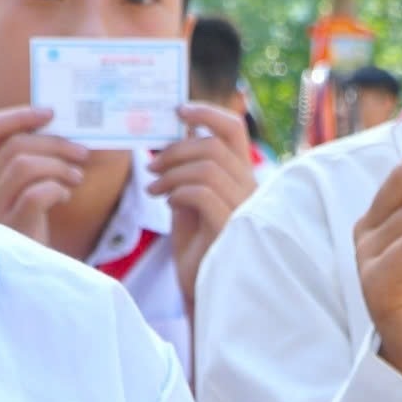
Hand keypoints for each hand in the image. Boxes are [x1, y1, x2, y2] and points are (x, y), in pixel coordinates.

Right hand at [0, 105, 91, 246]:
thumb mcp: (15, 189)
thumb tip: (56, 125)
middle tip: (81, 152)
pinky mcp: (8, 228)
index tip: (50, 113)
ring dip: (59, 166)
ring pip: (24, 165)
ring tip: (75, 177)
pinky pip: (35, 194)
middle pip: (14, 145)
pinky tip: (64, 197)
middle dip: (54, 143)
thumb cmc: (23, 225)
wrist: (22, 273)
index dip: (20, 115)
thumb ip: (23, 159)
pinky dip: (57, 189)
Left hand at [150, 103, 259, 312]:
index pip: (233, 129)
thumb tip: (174, 139)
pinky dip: (178, 192)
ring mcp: (244, 208)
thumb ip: (188, 172)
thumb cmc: (197, 247)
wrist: (203, 290)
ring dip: (171, 173)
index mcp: (242, 176)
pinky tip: (166, 204)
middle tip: (151, 166)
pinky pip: (203, 193)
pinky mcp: (231, 228)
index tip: (178, 111)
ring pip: (208, 167)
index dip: (206, 113)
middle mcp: (250, 188)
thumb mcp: (188, 202)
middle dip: (176, 149)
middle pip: (215, 145)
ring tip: (153, 189)